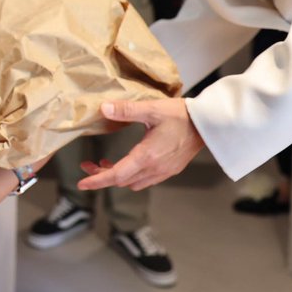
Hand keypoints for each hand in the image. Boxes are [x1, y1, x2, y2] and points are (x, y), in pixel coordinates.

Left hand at [76, 99, 203, 191]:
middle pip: (122, 180)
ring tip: (104, 164)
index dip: (96, 180)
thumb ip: (126, 110)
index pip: (116, 175)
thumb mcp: (151, 109)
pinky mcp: (170, 169)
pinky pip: (146, 179)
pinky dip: (131, 175)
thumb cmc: (182, 116)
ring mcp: (163, 171)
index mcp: (147, 157)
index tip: (82, 183)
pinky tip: (128, 163)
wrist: (209, 124)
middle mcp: (154, 169)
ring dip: (117, 176)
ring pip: (133, 182)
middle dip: (102, 176)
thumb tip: (104, 108)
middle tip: (87, 165)